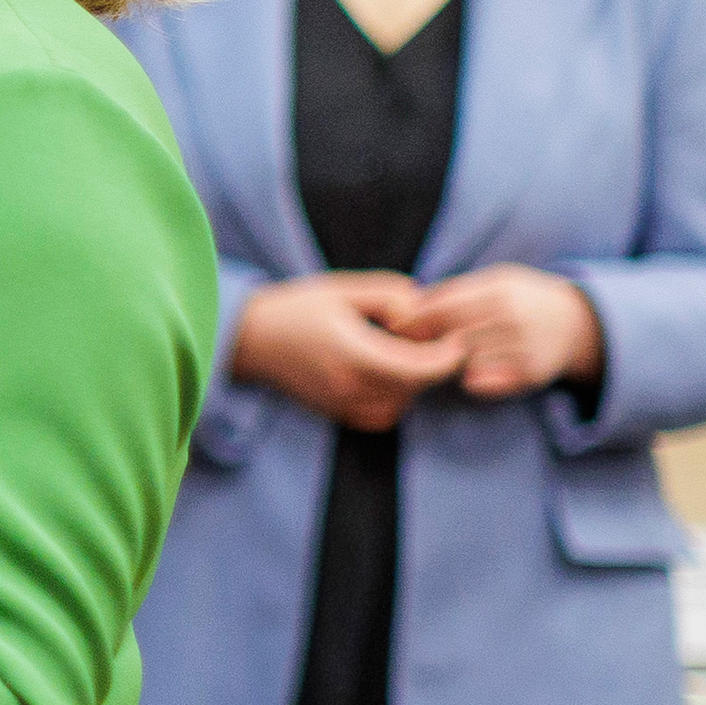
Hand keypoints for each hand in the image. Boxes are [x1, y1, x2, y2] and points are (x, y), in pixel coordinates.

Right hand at [230, 272, 469, 428]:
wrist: (249, 337)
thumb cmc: (296, 308)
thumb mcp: (345, 289)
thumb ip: (392, 296)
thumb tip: (423, 310)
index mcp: (355, 353)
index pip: (422, 368)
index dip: (449, 355)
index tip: (456, 338)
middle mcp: (351, 386)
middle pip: (417, 385)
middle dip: (434, 363)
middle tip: (434, 339)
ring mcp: (342, 404)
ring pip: (402, 403)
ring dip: (414, 382)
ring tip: (405, 355)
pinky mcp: (336, 412)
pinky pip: (382, 415)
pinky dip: (394, 399)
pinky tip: (385, 376)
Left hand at [389, 265, 602, 400]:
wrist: (575, 323)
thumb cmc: (521, 297)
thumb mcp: (494, 280)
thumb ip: (454, 290)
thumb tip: (408, 303)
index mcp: (501, 291)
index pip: (444, 308)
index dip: (416, 319)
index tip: (396, 325)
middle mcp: (514, 320)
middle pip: (450, 336)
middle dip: (428, 341)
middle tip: (412, 343)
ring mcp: (524, 350)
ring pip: (463, 362)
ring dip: (448, 359)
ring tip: (446, 353)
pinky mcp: (530, 376)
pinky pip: (481, 382)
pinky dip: (469, 377)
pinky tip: (469, 368)